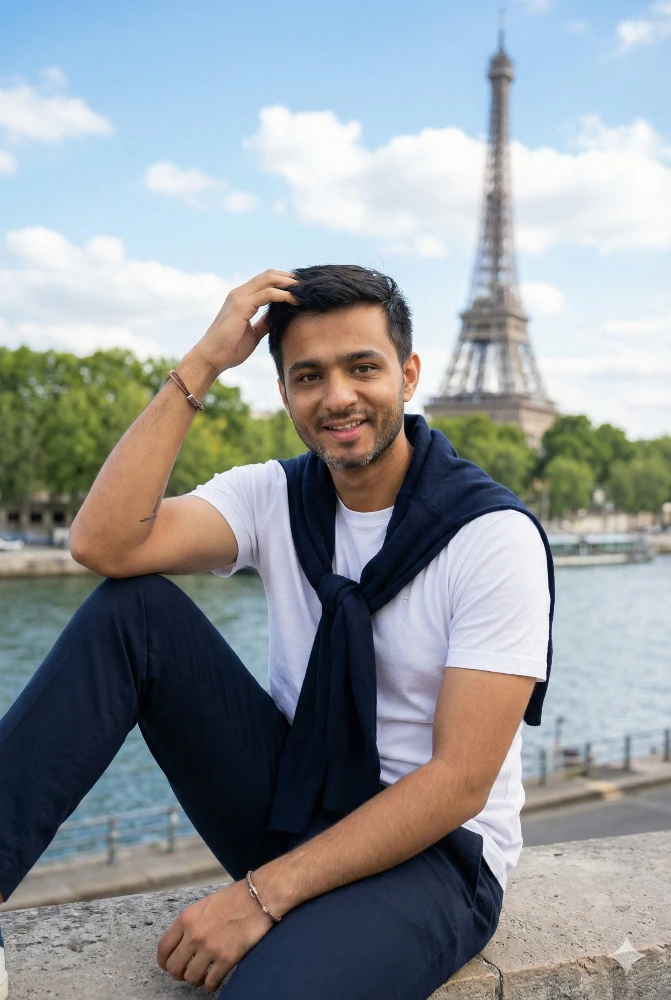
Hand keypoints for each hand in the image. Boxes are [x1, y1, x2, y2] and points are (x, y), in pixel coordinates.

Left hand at [156, 878, 274, 992]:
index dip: (164, 961)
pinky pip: (210, 983)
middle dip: (179, 974)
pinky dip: (211, 984)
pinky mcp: (226, 959)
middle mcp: (194, 935)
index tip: (169, 965)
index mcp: (186, 919)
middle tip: (187, 972)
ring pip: (190, 978)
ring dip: (195, 980)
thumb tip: (182, 943)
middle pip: (174, 967)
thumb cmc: (234, 898)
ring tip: (203, 975)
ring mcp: (210, 948)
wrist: (258, 897)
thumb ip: (190, 923)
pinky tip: (216, 978)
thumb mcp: (204, 905)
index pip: (163, 948)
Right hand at [192, 269, 298, 375]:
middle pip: (268, 275)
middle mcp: (239, 293)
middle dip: (289, 279)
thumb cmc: (229, 349)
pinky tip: (294, 300)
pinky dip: (283, 295)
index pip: (265, 281)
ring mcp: (239, 297)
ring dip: (288, 284)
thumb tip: (278, 318)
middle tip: (306, 287)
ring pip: (269, 280)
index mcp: (241, 298)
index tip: (300, 290)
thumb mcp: (253, 334)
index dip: (283, 282)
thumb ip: (264, 323)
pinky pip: (267, 294)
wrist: (211, 358)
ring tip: (304, 291)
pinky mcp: (241, 305)